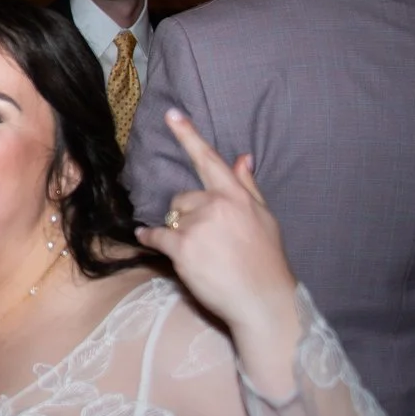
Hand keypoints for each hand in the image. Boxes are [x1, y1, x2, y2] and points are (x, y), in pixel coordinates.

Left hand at [135, 109, 302, 384]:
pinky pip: (156, 236)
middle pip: (184, 198)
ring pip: (172, 218)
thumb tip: (242, 157)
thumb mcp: (265, 219)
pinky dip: (149, 239)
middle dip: (188, 215)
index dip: (189, 136)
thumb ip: (248, 187)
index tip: (171, 115)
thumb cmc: (267, 262)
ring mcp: (198, 226)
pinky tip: (147, 241)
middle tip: (207, 240)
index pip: (210, 160)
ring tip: (200, 254)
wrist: (263, 300)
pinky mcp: (182, 247)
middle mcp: (216, 205)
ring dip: (177, 232)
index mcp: (237, 196)